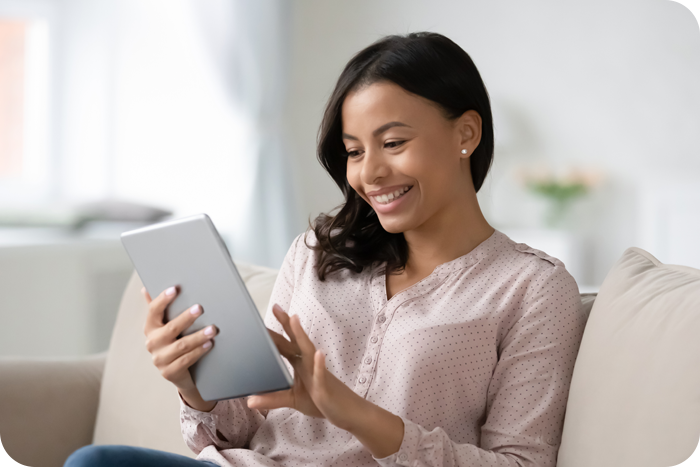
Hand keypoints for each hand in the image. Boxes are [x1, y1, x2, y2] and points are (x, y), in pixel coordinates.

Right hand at [142, 286, 217, 410]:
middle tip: (200, 308)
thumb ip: (158, 308)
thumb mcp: (165, 325)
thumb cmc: (173, 341)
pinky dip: (199, 352)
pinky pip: (186, 360)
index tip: (175, 289)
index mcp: (150, 328)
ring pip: (181, 346)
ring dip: (198, 336)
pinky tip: (209, 344)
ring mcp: (159, 359)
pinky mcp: (169, 372)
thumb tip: (145, 287)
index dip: (162, 299)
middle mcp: (152, 343)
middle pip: (171, 328)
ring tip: (213, 329)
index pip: (153, 311)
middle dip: (186, 318)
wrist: (177, 372)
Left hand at [247, 304, 364, 430]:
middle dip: (287, 325)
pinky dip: (319, 365)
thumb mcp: (293, 400)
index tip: (266, 316)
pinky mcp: (325, 387)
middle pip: (296, 341)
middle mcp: (309, 364)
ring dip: (301, 336)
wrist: (349, 412)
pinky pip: (321, 375)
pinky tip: (319, 354)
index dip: (276, 331)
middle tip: (276, 308)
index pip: (286, 345)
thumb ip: (272, 399)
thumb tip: (249, 401)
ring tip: (294, 320)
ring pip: (308, 351)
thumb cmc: (322, 402)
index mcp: (301, 364)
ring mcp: (318, 373)